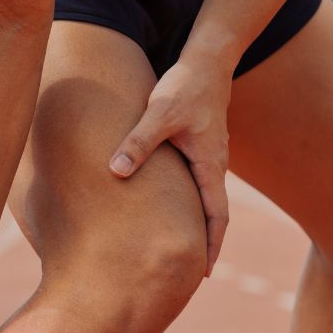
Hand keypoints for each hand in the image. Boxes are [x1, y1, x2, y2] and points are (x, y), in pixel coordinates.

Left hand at [108, 57, 231, 275]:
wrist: (207, 60)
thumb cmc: (184, 86)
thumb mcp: (158, 113)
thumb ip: (137, 142)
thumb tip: (115, 171)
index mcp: (210, 165)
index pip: (217, 216)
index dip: (212, 245)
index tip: (205, 272)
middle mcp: (213, 166)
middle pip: (214, 215)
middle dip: (206, 244)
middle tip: (191, 273)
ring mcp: (208, 157)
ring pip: (204, 200)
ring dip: (197, 225)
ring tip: (180, 248)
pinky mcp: (197, 147)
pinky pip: (195, 184)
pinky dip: (188, 204)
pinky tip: (169, 210)